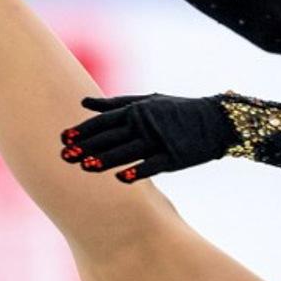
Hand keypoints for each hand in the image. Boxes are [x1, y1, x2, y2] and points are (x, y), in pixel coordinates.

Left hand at [59, 93, 236, 182]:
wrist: (216, 120)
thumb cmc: (178, 111)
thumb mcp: (148, 102)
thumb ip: (115, 104)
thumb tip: (84, 102)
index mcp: (137, 110)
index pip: (105, 121)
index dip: (84, 130)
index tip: (63, 138)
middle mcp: (145, 123)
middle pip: (112, 137)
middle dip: (87, 146)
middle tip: (64, 156)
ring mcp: (160, 139)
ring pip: (128, 151)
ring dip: (106, 159)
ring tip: (85, 167)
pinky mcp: (175, 156)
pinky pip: (154, 165)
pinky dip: (139, 170)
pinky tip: (122, 178)